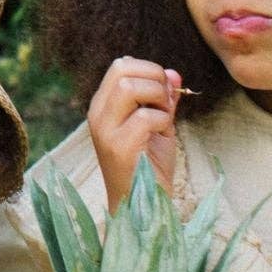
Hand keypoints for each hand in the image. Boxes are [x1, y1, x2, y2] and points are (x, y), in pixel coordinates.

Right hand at [87, 55, 181, 208]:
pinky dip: (163, 121)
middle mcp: (98, 114)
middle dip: (155, 78)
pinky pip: (146, 117)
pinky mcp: (119, 147)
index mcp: (103, 106)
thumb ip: (163, 100)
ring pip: (130, 87)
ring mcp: (105, 130)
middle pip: (122, 69)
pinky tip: (162, 135)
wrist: (142, 205)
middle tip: (166, 101)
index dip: (149, 69)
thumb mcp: (158, 126)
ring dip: (157, 97)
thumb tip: (173, 74)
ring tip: (164, 117)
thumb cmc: (149, 166)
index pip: (120, 65)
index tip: (165, 90)